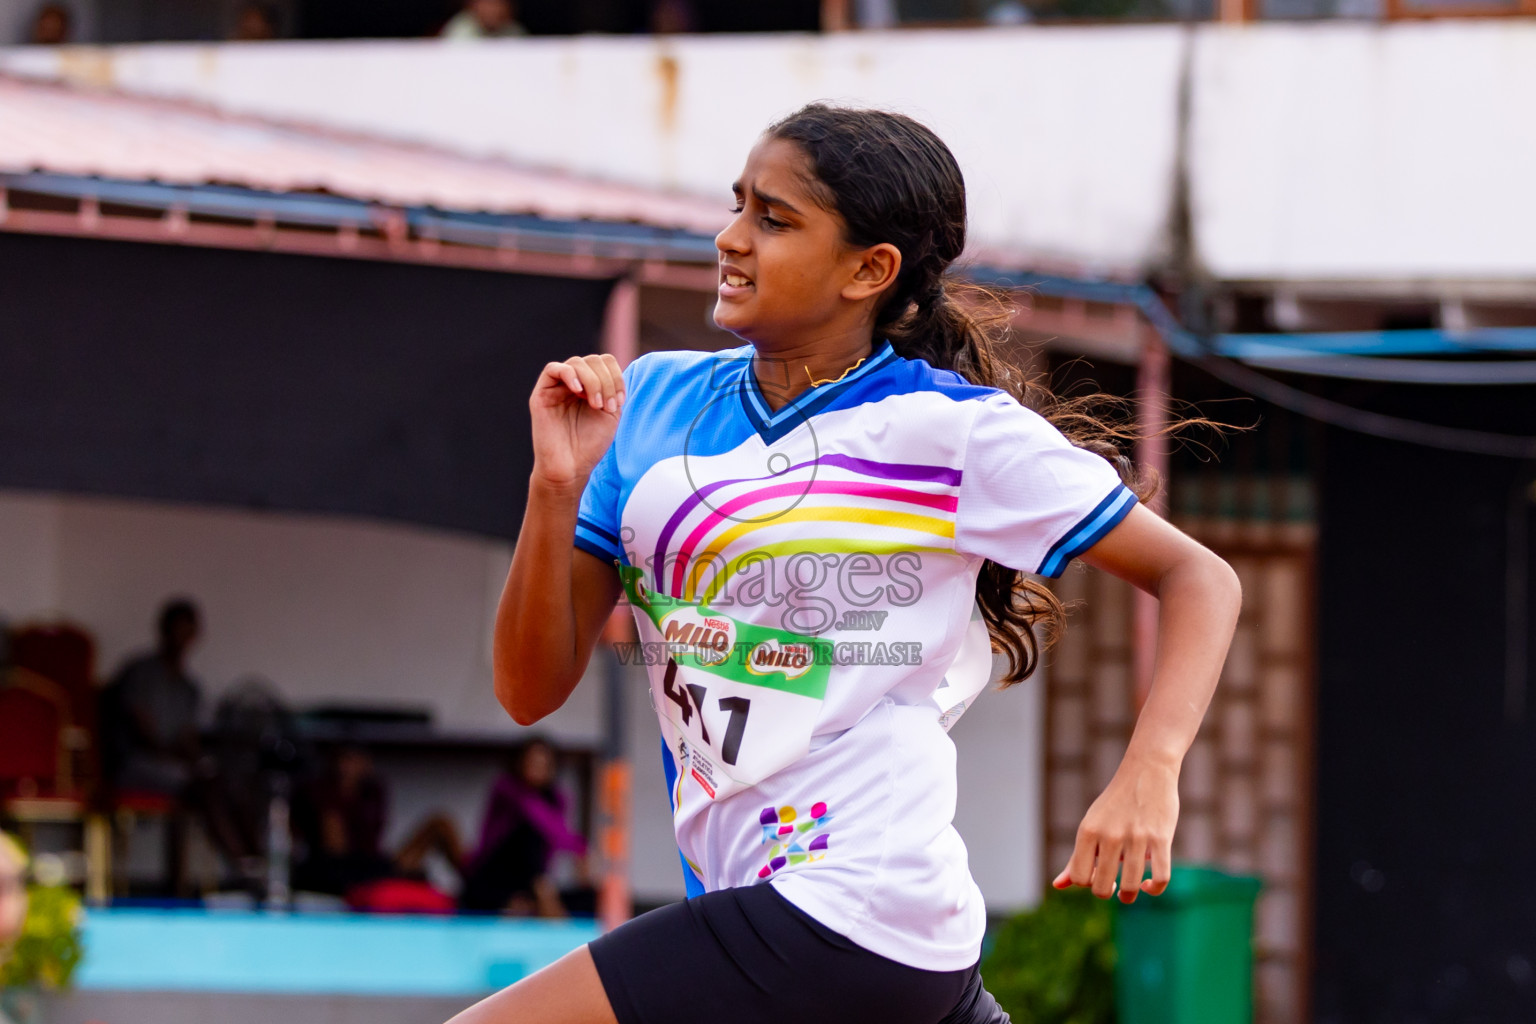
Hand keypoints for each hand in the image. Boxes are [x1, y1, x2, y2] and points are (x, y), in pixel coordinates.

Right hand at [529, 354, 625, 488]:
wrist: (570, 468)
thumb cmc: (590, 445)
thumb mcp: (611, 414)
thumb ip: (613, 389)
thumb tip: (613, 369)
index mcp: (592, 387)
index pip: (605, 362)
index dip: (616, 376)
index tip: (619, 402)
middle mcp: (575, 384)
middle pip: (594, 360)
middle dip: (607, 381)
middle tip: (607, 407)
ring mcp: (558, 387)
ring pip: (577, 362)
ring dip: (593, 381)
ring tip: (596, 405)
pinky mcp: (542, 394)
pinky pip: (553, 369)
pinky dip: (569, 374)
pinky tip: (578, 391)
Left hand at [1052, 755, 1177, 902]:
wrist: (1147, 770)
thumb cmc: (1115, 803)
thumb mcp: (1091, 825)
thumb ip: (1075, 857)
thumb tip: (1058, 886)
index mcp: (1088, 831)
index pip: (1079, 877)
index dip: (1087, 884)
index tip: (1097, 877)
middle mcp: (1110, 835)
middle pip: (1102, 886)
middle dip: (1108, 892)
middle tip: (1114, 885)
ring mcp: (1136, 837)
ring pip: (1130, 886)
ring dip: (1129, 895)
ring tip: (1130, 890)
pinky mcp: (1161, 838)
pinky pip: (1161, 877)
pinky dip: (1155, 889)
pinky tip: (1148, 884)